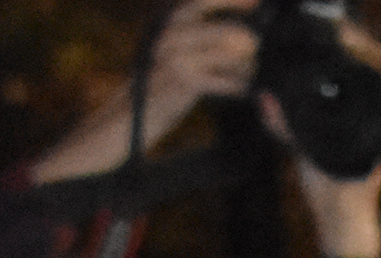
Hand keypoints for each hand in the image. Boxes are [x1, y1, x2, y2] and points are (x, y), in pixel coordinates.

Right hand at [34, 0, 256, 181]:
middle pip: (222, 27)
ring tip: (252, 76)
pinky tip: (246, 93)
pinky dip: (239, 87)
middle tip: (261, 47)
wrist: (120, 123)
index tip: (257, 2)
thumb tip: (242, 40)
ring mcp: (174, 56)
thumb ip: (200, 47)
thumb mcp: (173, 60)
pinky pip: (223, 80)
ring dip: (246, 67)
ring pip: (227, 54)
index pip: (200, 1)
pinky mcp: (182, 81)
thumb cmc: (152, 93)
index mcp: (166, 24)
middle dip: (247, 37)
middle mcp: (169, 34)